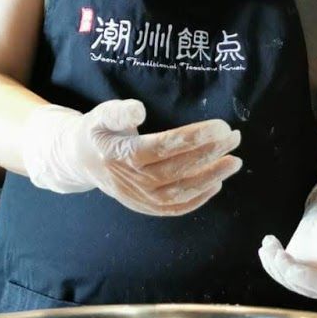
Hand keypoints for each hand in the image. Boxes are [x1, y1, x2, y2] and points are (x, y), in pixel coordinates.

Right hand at [22, 99, 241, 216]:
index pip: (164, 146)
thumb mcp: (101, 115)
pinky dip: (197, 200)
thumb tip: (139, 109)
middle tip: (234, 138)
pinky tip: (217, 183)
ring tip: (234, 162)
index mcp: (122, 155)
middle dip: (210, 153)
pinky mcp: (145, 206)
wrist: (81, 161)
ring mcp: (139, 198)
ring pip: (179, 192)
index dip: (194, 137)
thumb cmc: (98, 132)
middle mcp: (132, 180)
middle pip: (177, 169)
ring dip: (210, 178)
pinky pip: (174, 208)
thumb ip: (118, 112)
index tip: (221, 126)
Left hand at [259, 175, 316, 299]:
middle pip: (300, 284)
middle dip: (284, 269)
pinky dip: (269, 261)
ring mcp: (305, 278)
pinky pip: (278, 271)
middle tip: (275, 251)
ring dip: (273, 263)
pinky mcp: (293, 269)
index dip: (305, 278)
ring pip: (286, 279)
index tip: (291, 266)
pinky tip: (266, 247)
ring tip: (269, 243)